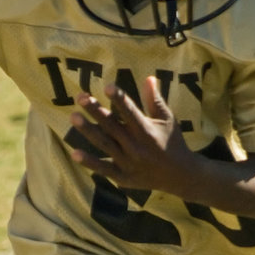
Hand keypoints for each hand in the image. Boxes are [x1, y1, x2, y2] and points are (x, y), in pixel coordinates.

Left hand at [69, 76, 192, 195]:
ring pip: (104, 144)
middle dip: (96, 111)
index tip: (108, 86)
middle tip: (80, 96)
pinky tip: (75, 153)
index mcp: (147, 131)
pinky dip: (90, 162)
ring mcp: (128, 162)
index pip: (131, 112)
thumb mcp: (168, 120)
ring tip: (74, 116)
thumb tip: (148, 77)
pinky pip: (104, 169)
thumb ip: (154, 100)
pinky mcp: (123, 176)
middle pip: (112, 126)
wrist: (180, 175)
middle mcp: (136, 146)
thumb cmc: (172, 142)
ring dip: (88, 131)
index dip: (120, 99)